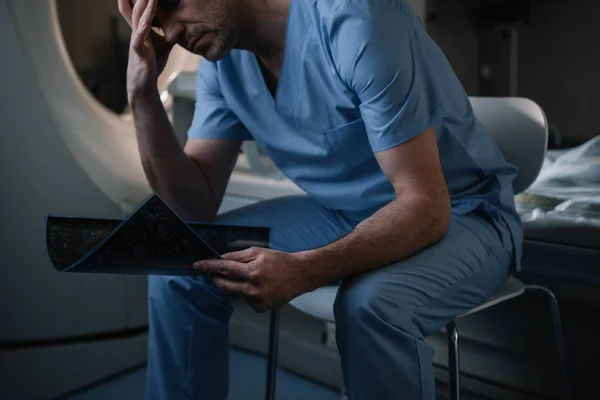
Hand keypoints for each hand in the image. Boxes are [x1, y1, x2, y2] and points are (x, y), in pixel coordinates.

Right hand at [118, 0, 174, 100]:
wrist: (144, 86)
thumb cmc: (152, 64)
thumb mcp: (164, 46)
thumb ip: (171, 35)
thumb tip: (183, 25)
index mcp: (141, 30)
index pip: (139, 9)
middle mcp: (136, 33)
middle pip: (135, 9)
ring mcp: (136, 43)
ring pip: (137, 20)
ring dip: (144, 7)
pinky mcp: (139, 55)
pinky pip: (138, 40)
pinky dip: (142, 29)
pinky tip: (146, 21)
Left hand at [194, 248, 309, 312]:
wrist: (299, 275)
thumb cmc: (280, 261)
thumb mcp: (258, 252)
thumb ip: (237, 257)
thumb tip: (220, 260)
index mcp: (253, 272)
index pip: (224, 269)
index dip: (208, 267)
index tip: (197, 266)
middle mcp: (254, 289)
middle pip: (224, 286)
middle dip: (215, 279)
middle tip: (211, 272)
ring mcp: (257, 300)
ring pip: (235, 293)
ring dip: (235, 284)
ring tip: (251, 276)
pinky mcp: (261, 308)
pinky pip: (245, 300)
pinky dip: (246, 292)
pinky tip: (258, 287)